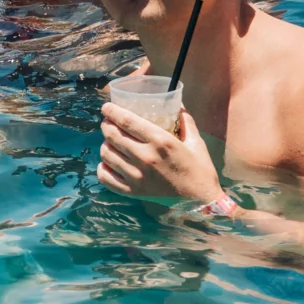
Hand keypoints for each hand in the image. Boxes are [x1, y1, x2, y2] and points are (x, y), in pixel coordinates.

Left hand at [97, 105, 222, 201]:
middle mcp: (145, 157)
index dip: (112, 111)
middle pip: (113, 135)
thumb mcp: (196, 141)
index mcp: (161, 141)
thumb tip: (177, 103)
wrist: (201, 200)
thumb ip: (185, 121)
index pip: (127, 121)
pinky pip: (105, 177)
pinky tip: (108, 163)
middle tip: (108, 123)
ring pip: (106, 154)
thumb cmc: (199, 169)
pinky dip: (103, 167)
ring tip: (110, 141)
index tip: (107, 107)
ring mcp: (136, 176)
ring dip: (105, 144)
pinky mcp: (133, 192)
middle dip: (106, 125)